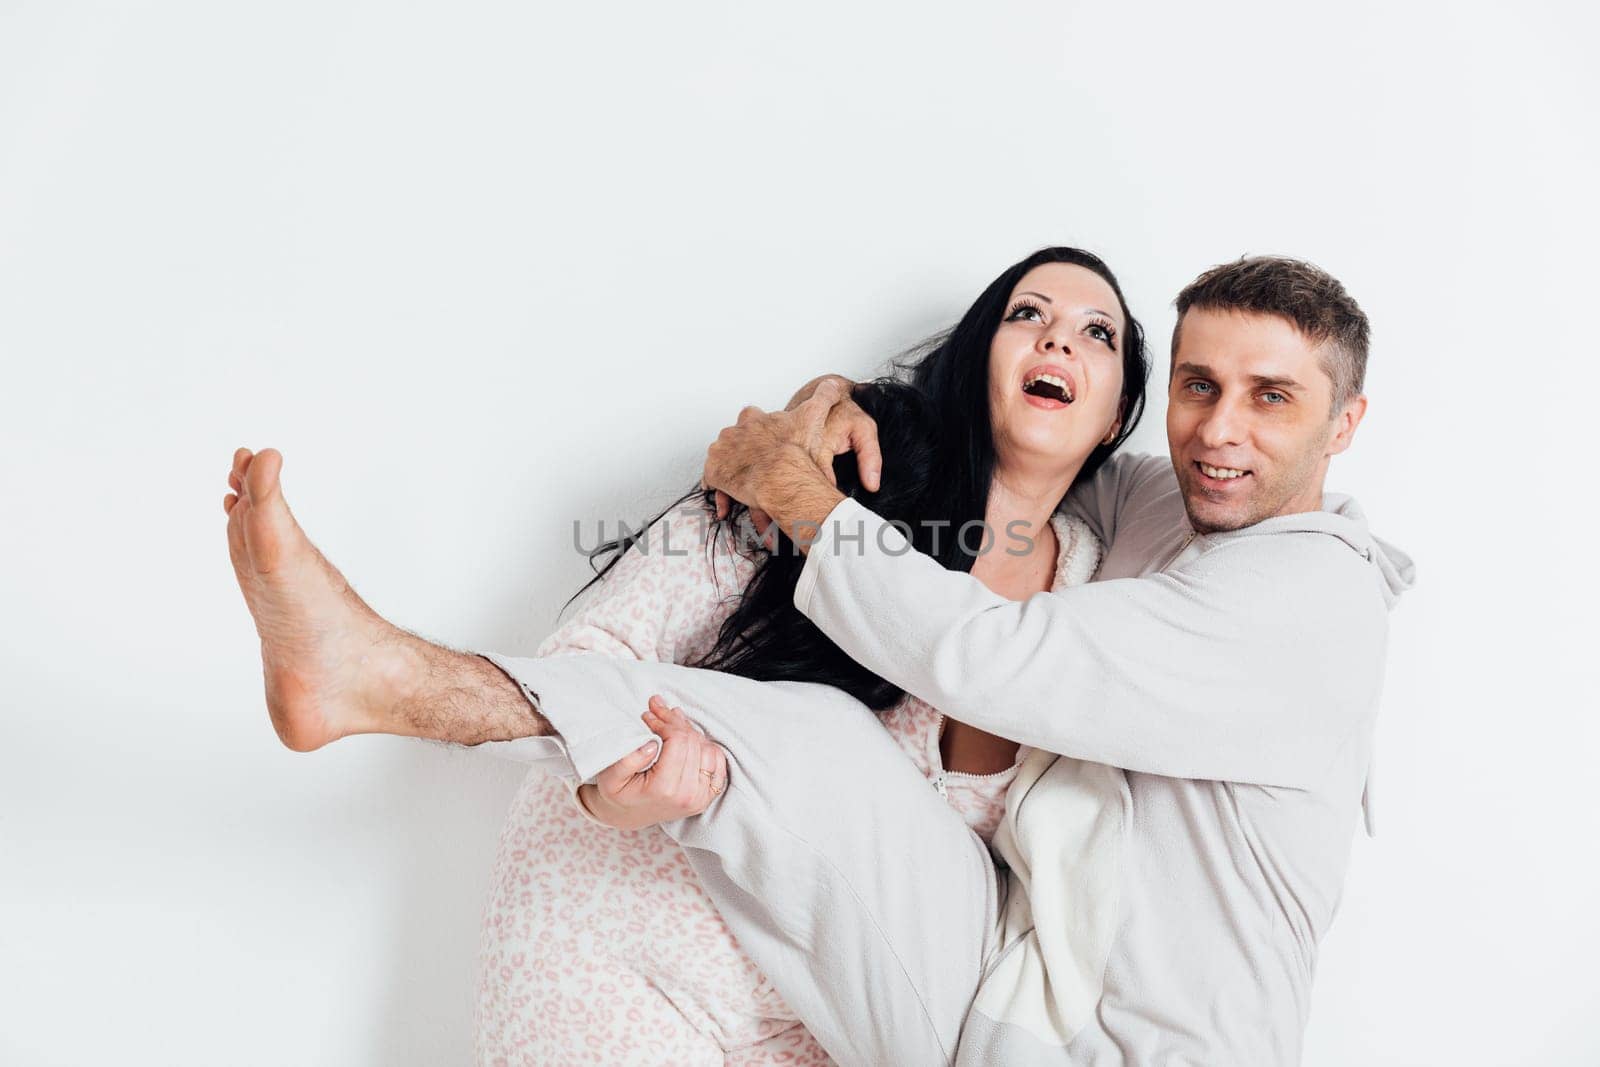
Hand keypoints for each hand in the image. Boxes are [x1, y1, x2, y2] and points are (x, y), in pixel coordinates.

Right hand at [578, 696, 728, 830]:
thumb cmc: (618, 794)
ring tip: (670, 722)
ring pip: (708, 748)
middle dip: (674, 721)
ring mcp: (701, 796)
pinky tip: (687, 737)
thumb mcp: (610, 778)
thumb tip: (653, 744)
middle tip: (657, 710)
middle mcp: (688, 794)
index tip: (648, 717)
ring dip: (689, 730)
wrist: (628, 815)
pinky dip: (705, 745)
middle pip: (693, 741)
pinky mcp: (708, 795)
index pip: (678, 741)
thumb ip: (628, 760)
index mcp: (665, 789)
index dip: (664, 722)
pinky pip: (718, 761)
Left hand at [705, 375, 880, 525]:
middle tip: (759, 467)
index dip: (760, 432)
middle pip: (735, 441)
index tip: (767, 442)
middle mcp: (733, 432)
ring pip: (725, 461)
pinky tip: (730, 500)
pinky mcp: (715, 472)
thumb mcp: (813, 415)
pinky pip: (713, 482)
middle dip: (745, 452)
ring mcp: (721, 452)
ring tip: (747, 486)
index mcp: (753, 418)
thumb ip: (823, 396)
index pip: (751, 419)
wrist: (780, 474)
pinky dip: (720, 490)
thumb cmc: (795, 450)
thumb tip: (833, 384)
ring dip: (733, 471)